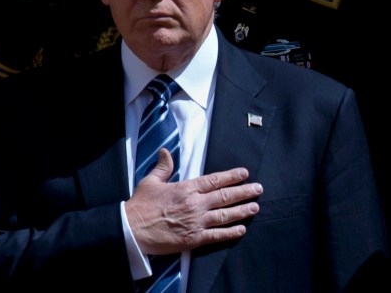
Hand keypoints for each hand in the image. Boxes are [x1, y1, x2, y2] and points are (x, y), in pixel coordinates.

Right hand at [125, 148, 262, 255]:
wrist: (132, 229)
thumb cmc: (141, 205)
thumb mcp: (150, 181)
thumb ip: (163, 167)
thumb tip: (166, 152)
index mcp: (186, 188)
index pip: (214, 180)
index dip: (231, 176)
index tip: (244, 173)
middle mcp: (195, 204)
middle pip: (225, 196)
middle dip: (244, 192)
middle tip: (258, 189)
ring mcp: (196, 222)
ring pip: (225, 215)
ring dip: (242, 211)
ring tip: (255, 207)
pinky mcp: (193, 239)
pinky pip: (217, 235)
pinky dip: (230, 232)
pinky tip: (241, 229)